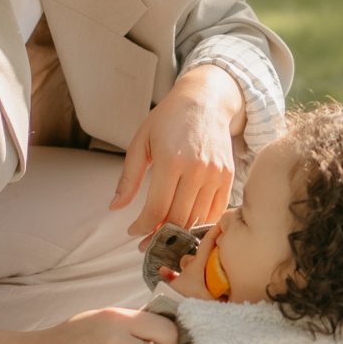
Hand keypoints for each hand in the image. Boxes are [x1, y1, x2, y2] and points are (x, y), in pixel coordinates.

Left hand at [109, 64, 243, 243]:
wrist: (205, 100)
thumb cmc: (168, 119)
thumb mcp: (141, 142)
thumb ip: (129, 178)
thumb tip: (115, 207)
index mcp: (170, 160)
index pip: (156, 209)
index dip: (142, 227)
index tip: (133, 231)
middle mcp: (196, 169)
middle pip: (178, 218)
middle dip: (159, 236)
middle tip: (146, 243)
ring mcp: (215, 173)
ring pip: (197, 218)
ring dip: (179, 233)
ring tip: (164, 236)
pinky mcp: (228, 176)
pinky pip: (216, 211)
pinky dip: (201, 224)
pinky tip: (186, 226)